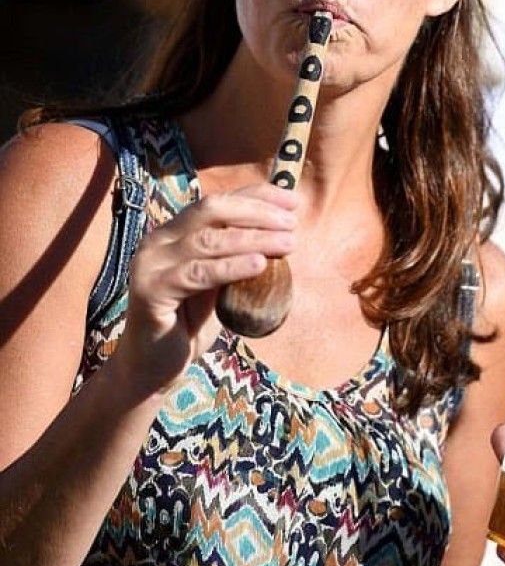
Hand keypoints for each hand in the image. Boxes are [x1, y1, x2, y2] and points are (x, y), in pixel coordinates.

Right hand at [111, 183, 296, 394]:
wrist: (152, 369)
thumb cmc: (188, 325)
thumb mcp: (218, 284)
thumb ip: (236, 257)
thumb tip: (283, 234)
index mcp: (174, 232)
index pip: (219, 201)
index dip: (257, 196)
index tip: (293, 201)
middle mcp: (159, 240)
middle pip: (211, 209)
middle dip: (257, 211)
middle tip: (292, 223)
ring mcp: (151, 263)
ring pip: (209, 240)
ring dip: (254, 238)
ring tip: (288, 243)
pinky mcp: (151, 290)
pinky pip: (199, 274)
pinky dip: (232, 266)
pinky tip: (259, 264)